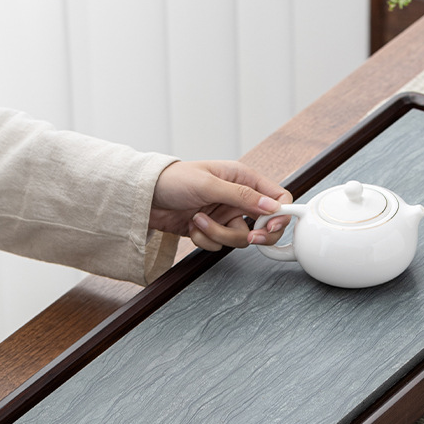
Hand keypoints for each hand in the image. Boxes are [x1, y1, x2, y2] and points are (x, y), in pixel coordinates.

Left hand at [150, 160, 292, 250]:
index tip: (268, 227)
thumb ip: (242, 196)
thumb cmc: (174, 180)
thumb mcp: (209, 184)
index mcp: (244, 179)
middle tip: (247, 237)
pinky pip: (219, 244)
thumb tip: (271, 206)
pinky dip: (205, 239)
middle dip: (254, 234)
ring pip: (239, 238)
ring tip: (198, 220)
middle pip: (265, 224)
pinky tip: (192, 225)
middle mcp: (238, 198)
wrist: (144, 197)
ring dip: (218, 234)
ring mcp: (225, 215)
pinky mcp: (212, 230)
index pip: (277, 197)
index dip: (279, 214)